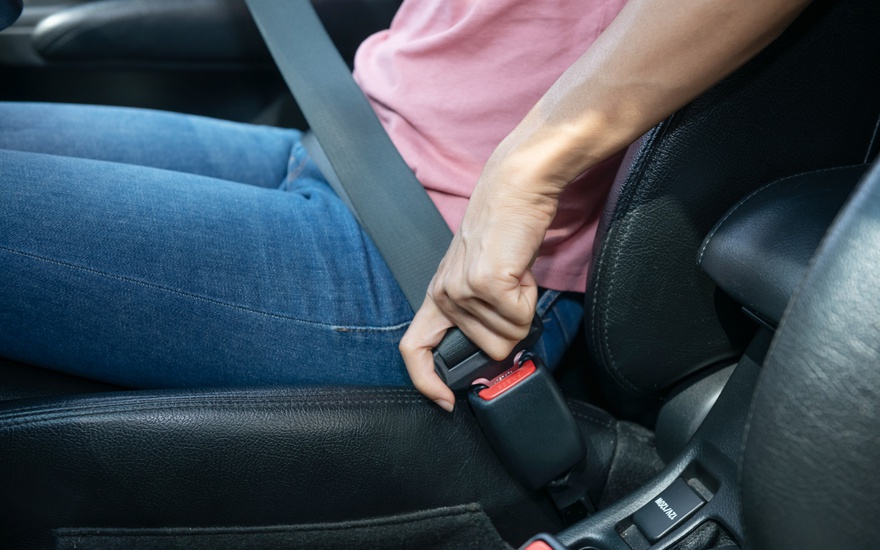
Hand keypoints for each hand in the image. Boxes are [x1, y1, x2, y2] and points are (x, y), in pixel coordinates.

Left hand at [399, 158, 558, 411]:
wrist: (514, 189)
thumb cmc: (502, 230)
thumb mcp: (479, 276)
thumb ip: (477, 312)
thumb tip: (497, 351)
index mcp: (438, 296)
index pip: (413, 348)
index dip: (426, 382)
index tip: (446, 401)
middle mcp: (444, 295)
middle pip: (488, 350)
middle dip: (510, 330)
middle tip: (512, 294)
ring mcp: (462, 291)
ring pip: (507, 337)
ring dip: (522, 310)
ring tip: (514, 277)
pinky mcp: (486, 284)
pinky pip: (519, 319)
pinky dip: (529, 300)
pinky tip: (520, 273)